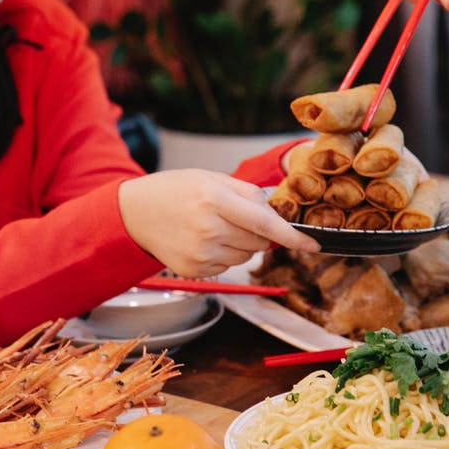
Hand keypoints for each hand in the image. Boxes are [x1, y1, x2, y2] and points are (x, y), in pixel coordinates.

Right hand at [118, 169, 320, 277]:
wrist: (135, 213)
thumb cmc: (175, 190)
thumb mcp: (211, 178)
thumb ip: (248, 194)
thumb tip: (277, 214)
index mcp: (214, 200)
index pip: (264, 223)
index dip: (292, 236)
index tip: (313, 244)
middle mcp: (208, 230)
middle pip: (259, 241)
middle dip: (260, 231)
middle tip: (236, 215)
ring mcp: (201, 254)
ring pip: (246, 255)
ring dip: (242, 243)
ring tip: (214, 226)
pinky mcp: (195, 271)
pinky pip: (229, 266)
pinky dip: (225, 254)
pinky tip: (204, 240)